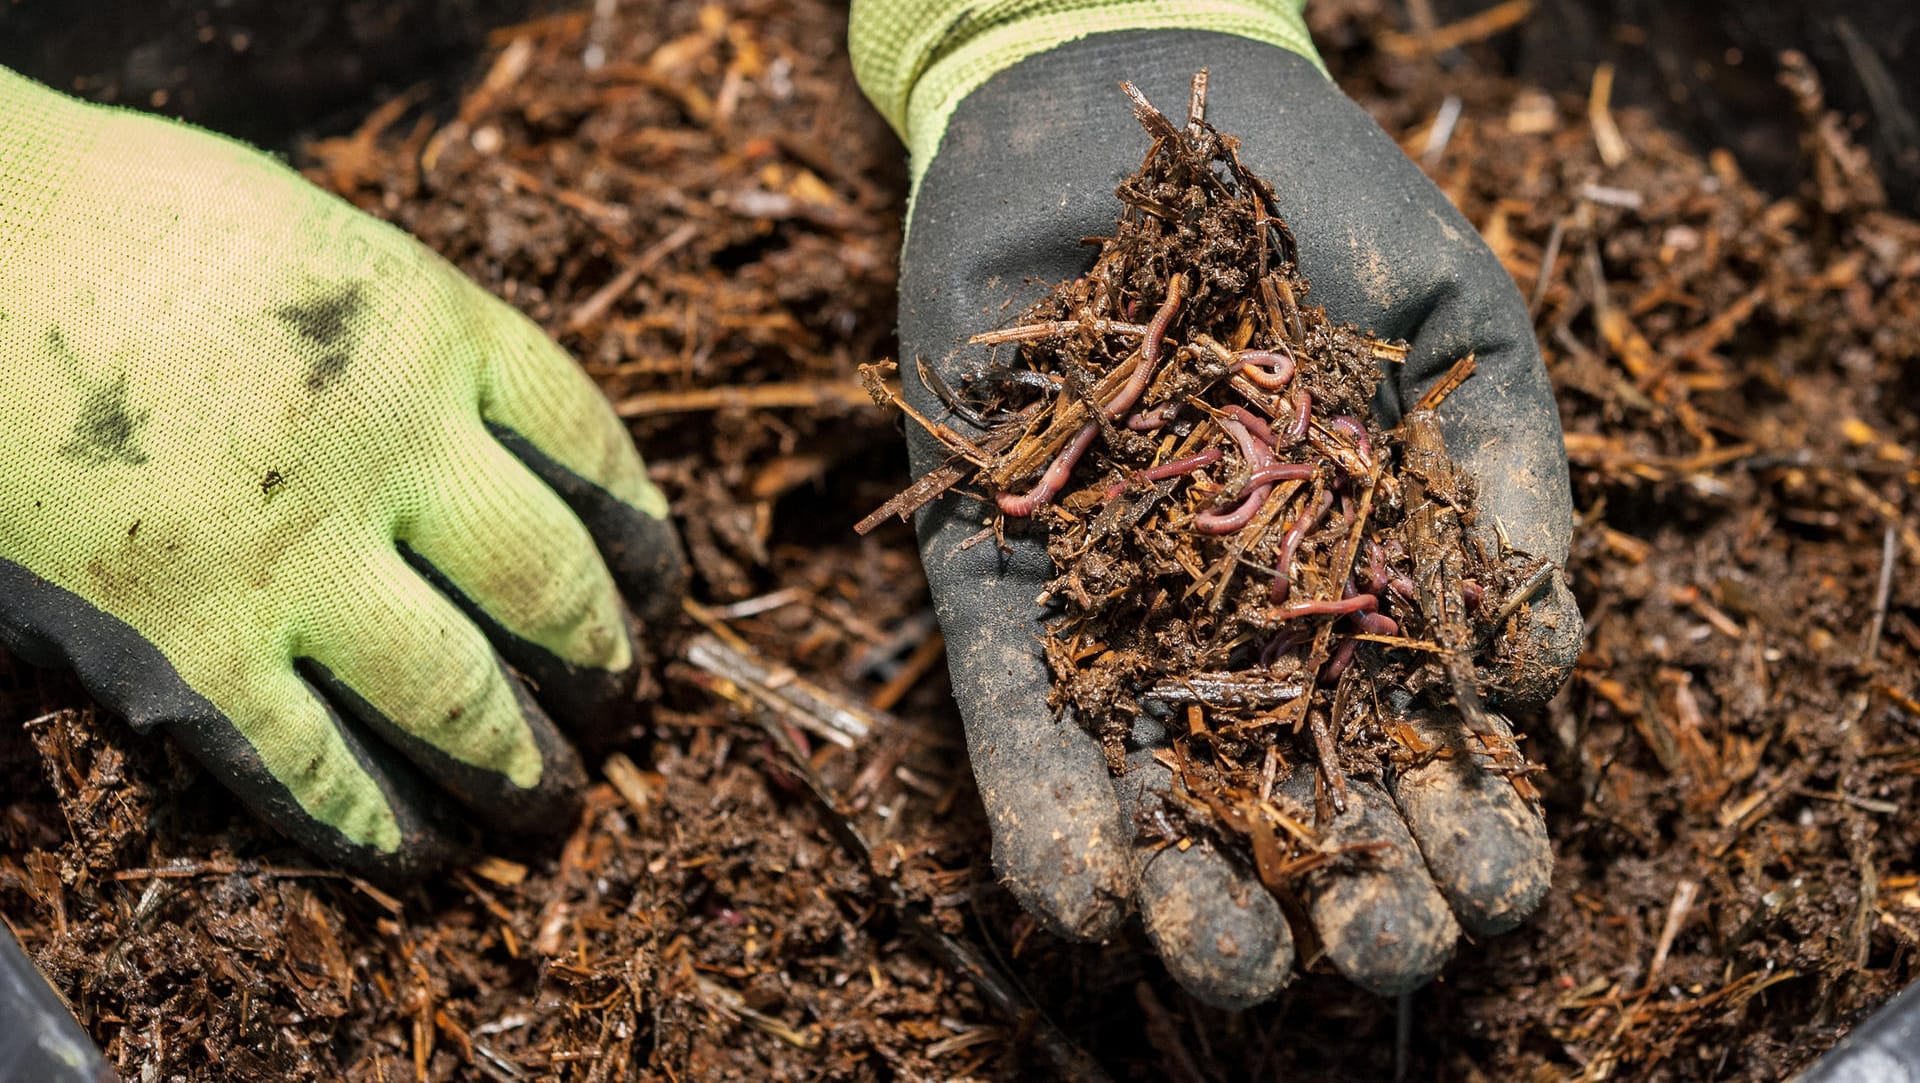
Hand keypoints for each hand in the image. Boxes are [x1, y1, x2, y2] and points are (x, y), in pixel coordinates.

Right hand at [0, 69, 685, 880]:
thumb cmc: (124, 221)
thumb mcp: (322, 249)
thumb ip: (421, 347)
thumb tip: (498, 449)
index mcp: (436, 332)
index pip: (594, 454)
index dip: (645, 542)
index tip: (662, 592)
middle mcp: (391, 450)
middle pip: (551, 589)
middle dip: (603, 668)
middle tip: (622, 710)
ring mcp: (292, 557)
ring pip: (459, 700)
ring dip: (518, 767)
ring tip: (550, 801)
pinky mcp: (186, 648)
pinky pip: (310, 768)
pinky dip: (375, 823)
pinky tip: (414, 853)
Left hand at [861, 28, 1578, 1003]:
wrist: (1117, 117)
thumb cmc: (1316, 209)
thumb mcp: (1456, 327)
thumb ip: (1512, 486)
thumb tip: (1540, 677)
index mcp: (1379, 607)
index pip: (1436, 767)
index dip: (1472, 842)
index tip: (1491, 871)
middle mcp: (1255, 646)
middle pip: (1312, 827)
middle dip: (1355, 909)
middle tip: (1380, 934)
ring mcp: (1127, 633)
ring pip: (1167, 821)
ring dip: (1202, 913)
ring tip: (1229, 942)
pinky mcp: (1002, 607)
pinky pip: (1022, 744)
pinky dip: (1053, 828)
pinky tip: (1094, 892)